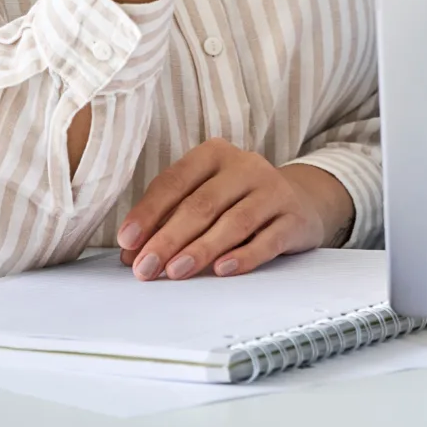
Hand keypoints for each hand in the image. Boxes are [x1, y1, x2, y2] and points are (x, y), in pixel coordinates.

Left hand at [115, 139, 352, 280]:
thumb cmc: (236, 201)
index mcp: (214, 154)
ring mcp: (273, 191)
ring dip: (201, 249)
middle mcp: (245, 166)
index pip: (175, 181)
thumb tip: (131, 253)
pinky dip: (244, 256)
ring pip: (234, 222)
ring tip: (176, 272)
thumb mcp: (203, 198)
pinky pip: (268, 240)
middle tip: (146, 267)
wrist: (299, 202)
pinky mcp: (294, 219)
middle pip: (202, 204)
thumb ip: (167, 220)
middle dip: (169, 238)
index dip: (148, 212)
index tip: (127, 241)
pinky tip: (223, 270)